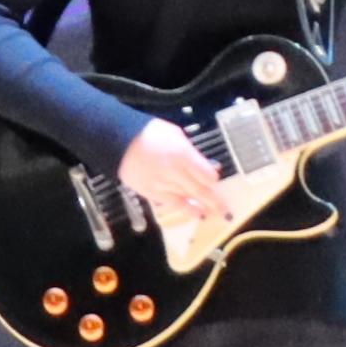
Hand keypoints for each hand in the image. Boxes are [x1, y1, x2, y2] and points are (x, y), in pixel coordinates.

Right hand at [113, 120, 233, 234]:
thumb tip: (206, 165)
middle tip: (227, 211)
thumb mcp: (175, 134)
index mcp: (183, 155)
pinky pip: (173, 204)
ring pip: (188, 199)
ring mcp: (163, 185)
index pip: (206, 174)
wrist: (118, 141)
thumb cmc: (150, 132)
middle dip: (215, 202)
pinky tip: (196, 214)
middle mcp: (175, 173)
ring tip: (215, 214)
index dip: (213, 178)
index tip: (214, 180)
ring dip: (203, 207)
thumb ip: (191, 151)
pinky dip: (186, 209)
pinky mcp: (151, 193)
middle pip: (200, 190)